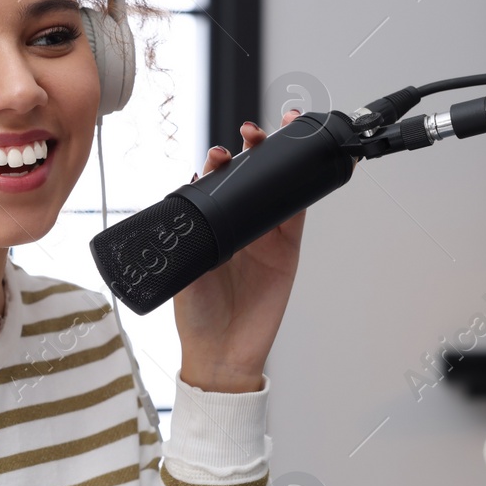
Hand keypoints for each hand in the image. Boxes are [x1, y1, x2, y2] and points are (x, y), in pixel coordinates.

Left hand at [174, 109, 307, 392]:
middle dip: (249, 149)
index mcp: (206, 227)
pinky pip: (295, 212)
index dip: (215, 163)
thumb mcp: (185, 272)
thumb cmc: (198, 316)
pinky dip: (301, 189)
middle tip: (251, 133)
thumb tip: (190, 205)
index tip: (217, 155)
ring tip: (278, 133)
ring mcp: (262, 235)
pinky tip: (301, 167)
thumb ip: (190, 241)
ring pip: (273, 186)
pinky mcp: (286, 248)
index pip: (212, 184)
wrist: (224, 352)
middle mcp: (234, 225)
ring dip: (276, 158)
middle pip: (246, 177)